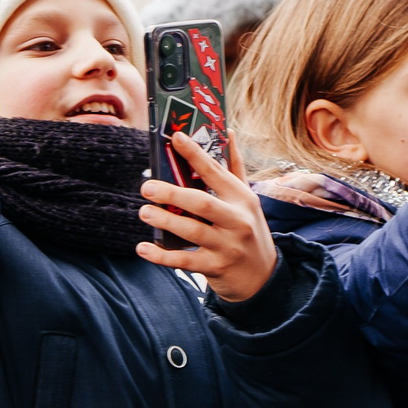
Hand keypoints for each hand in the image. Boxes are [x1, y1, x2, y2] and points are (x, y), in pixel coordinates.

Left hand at [137, 132, 279, 302]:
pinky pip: (184, 261)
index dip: (195, 153)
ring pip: (192, 231)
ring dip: (165, 221)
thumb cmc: (248, 229)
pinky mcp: (215, 267)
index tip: (175, 137)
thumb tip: (228, 132)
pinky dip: (162, 256)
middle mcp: (237, 220)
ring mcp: (227, 246)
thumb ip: (235, 167)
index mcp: (242, 198)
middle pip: (202, 203)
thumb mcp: (247, 198)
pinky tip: (143, 248)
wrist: (263, 276)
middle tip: (147, 187)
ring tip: (144, 212)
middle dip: (172, 194)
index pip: (216, 171)